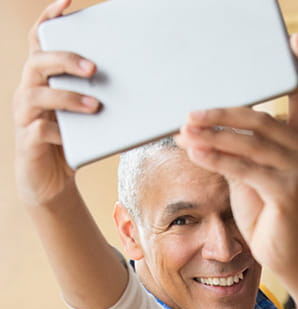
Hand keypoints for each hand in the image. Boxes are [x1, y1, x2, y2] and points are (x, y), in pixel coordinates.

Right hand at [13, 0, 99, 206]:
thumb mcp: (93, 115)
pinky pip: (40, 130)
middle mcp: (30, 90)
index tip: (67, 3)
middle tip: (94, 67)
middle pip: (38, 61)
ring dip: (67, 97)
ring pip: (36, 94)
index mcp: (46, 78)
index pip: (42, 41)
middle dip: (65, 59)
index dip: (50, 19)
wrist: (52, 182)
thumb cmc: (77, 141)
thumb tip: (152, 80)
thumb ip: (107, 96)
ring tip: (95, 106)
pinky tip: (74, 137)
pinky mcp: (28, 141)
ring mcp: (26, 115)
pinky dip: (59, 131)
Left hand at [177, 35, 297, 272]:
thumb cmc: (267, 210)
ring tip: (184, 132)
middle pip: (262, 120)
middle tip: (191, 113)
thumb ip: (241, 147)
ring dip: (213, 137)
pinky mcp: (291, 192)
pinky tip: (196, 152)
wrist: (286, 253)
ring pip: (252, 143)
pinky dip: (218, 159)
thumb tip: (200, 126)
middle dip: (223, 114)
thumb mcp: (253, 171)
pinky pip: (247, 169)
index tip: (293, 41)